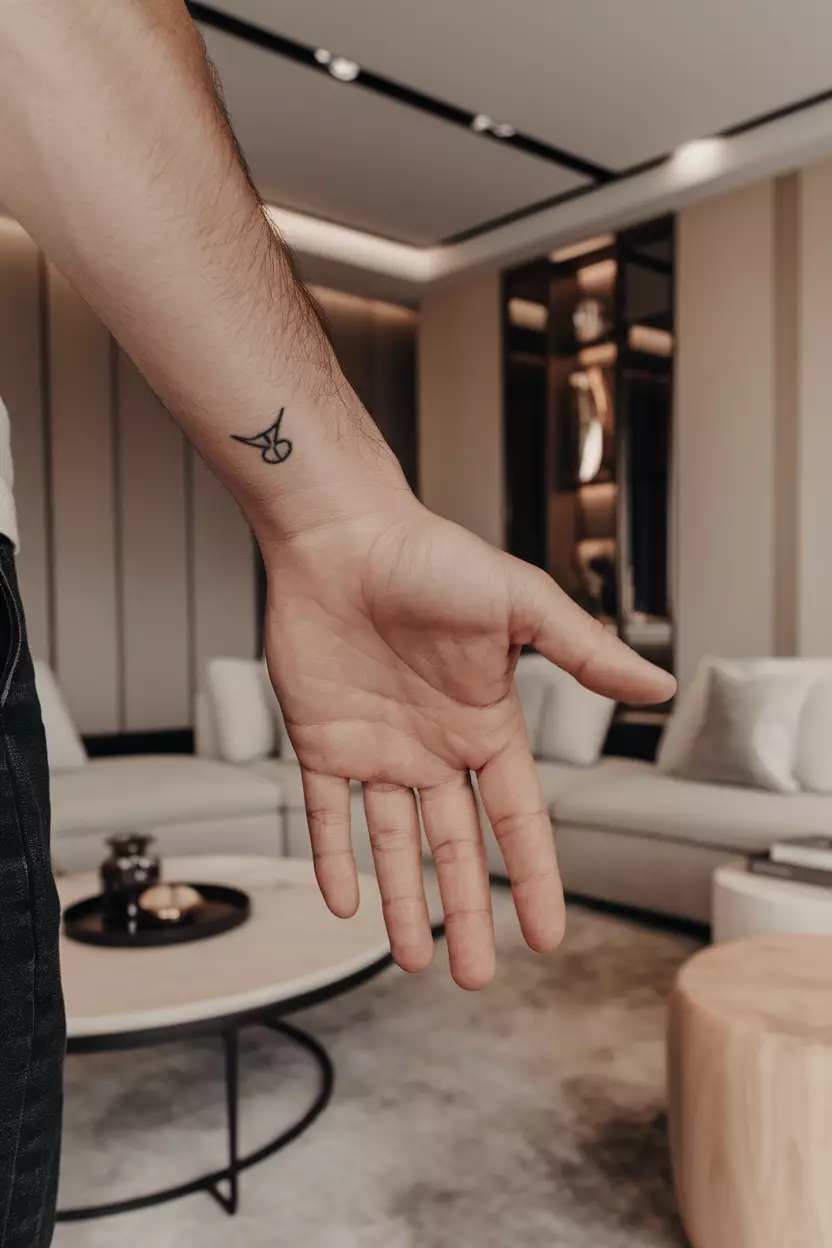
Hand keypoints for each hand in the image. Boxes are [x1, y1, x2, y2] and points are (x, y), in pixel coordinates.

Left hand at [263, 494, 674, 989]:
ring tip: (414, 961)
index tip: (548, 936)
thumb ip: (584, 655)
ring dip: (404, 902)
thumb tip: (658, 689)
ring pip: (392, 845)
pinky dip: (331, 859)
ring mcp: (377, 748)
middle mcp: (434, 747)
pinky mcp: (321, 740)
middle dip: (469, 914)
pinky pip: (325, 814)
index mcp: (485, 725)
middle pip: (458, 849)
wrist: (341, 535)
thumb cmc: (429, 559)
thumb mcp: (520, 606)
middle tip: (474, 978)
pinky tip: (343, 902)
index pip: (519, 820)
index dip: (536, 878)